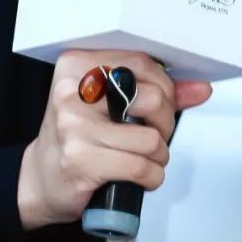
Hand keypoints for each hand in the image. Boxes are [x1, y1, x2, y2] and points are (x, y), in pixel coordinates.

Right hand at [17, 48, 211, 230]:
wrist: (40, 178)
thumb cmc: (78, 137)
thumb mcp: (109, 105)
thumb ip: (155, 91)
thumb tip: (200, 88)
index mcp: (77, 65)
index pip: (140, 62)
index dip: (165, 86)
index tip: (164, 103)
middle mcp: (72, 91)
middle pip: (152, 97)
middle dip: (165, 124)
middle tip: (153, 135)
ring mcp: (74, 126)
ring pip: (151, 139)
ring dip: (159, 157)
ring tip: (144, 158)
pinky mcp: (81, 160)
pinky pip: (141, 167)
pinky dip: (151, 177)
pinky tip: (140, 176)